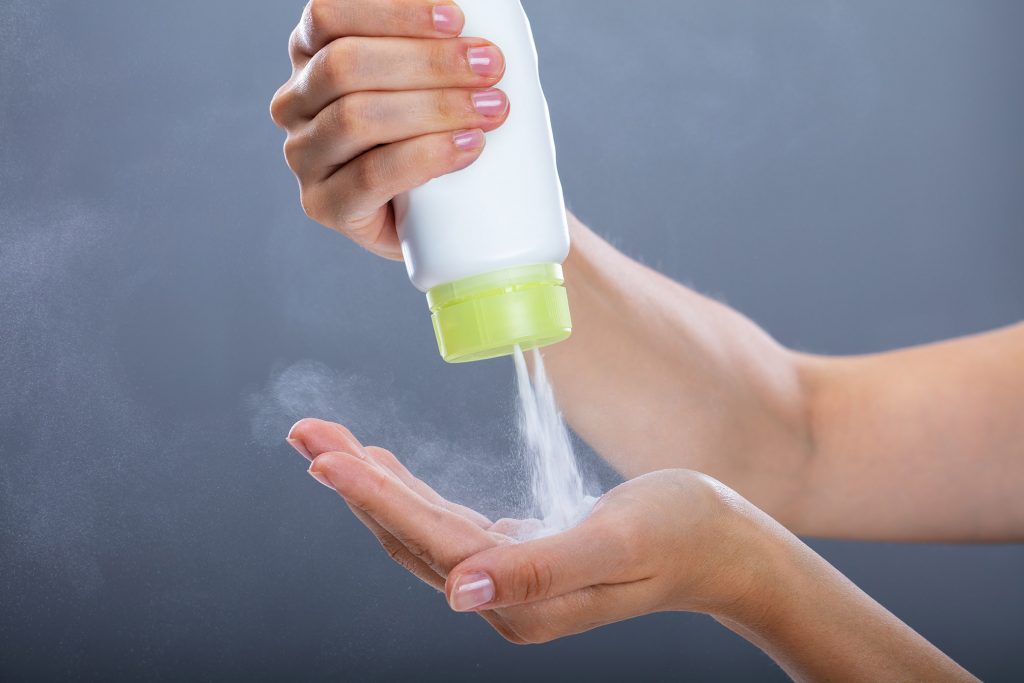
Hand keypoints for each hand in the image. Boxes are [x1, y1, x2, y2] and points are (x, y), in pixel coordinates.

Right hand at [269, 0, 509, 258]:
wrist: (428, 223)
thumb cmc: (431, 136)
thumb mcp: (421, 81)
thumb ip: (427, 48)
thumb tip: (479, 30)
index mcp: (309, 55)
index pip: (328, 15)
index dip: (393, 12)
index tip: (457, 18)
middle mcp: (295, 103)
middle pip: (345, 65)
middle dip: (427, 62)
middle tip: (489, 68)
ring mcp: (303, 158)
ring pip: (356, 118)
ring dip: (433, 108)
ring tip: (491, 109)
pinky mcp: (323, 205)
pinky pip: (371, 176)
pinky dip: (425, 157)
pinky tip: (466, 147)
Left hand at [286, 418, 768, 643]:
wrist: (729, 548)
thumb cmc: (685, 532)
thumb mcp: (618, 542)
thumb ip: (539, 568)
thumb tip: (459, 590)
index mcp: (520, 600)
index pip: (427, 539)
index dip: (372, 494)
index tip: (324, 454)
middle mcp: (503, 599)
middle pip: (409, 534)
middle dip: (354, 481)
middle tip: (306, 431)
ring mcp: (509, 583)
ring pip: (420, 529)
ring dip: (372, 485)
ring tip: (329, 444)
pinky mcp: (520, 559)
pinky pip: (446, 526)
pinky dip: (409, 494)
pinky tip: (388, 471)